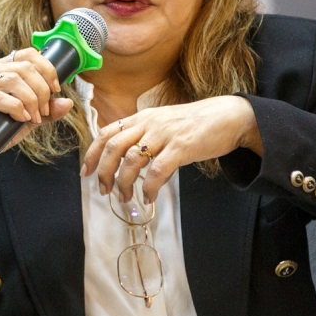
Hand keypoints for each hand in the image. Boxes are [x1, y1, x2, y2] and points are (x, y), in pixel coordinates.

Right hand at [0, 47, 73, 151]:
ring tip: (34, 117)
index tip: (56, 89)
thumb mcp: (28, 118)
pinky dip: (15, 107)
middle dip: (41, 90)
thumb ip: (47, 110)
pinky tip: (22, 118)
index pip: (28, 54)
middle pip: (23, 68)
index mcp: (1, 67)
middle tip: (44, 112)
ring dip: (30, 100)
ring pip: (11, 80)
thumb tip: (69, 103)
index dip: (46, 68)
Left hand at [81, 95, 260, 203]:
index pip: (107, 133)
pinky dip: (148, 187)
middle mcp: (149, 123)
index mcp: (142, 118)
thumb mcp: (164, 125)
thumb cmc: (196, 124)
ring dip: (124, 183)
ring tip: (126, 198)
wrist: (229, 117)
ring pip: (131, 160)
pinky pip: (157, 171)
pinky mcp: (181, 146)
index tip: (86, 172)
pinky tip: (148, 197)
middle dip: (104, 172)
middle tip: (105, 191)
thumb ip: (146, 139)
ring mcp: (164, 134)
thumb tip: (130, 166)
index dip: (92, 154)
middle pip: (114, 147)